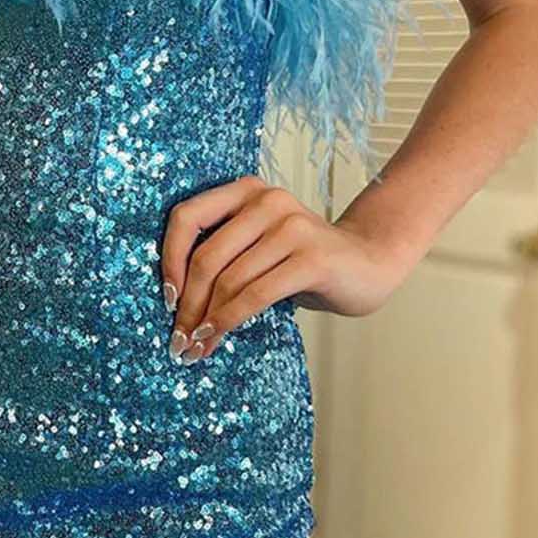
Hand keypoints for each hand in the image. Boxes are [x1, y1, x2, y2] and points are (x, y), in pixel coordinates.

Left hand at [160, 174, 417, 362]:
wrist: (370, 263)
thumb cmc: (305, 260)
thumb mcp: (259, 244)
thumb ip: (224, 252)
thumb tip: (174, 298)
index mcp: (246, 191)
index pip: (187, 217)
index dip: (169, 260)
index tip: (167, 298)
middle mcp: (267, 201)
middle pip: (206, 257)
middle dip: (187, 304)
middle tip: (178, 338)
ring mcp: (291, 227)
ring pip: (228, 280)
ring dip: (206, 320)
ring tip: (196, 346)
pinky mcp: (310, 258)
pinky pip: (255, 295)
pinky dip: (230, 320)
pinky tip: (218, 336)